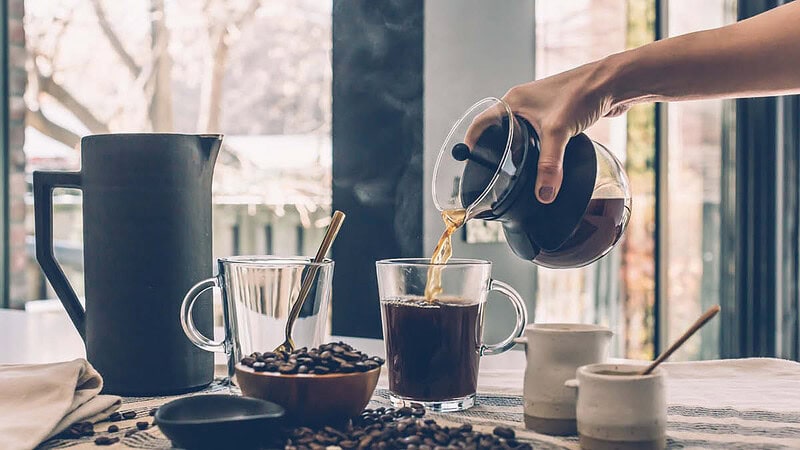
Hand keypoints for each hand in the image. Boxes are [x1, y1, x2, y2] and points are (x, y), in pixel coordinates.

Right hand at [467, 59, 623, 202]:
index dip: (472, 142)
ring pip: (522, 133)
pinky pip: (541, 134)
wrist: (613, 82)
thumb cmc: (581, 92)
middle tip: (494, 171)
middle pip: (500, 130)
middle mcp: (523, 103)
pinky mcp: (557, 115)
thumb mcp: (558, 132)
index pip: (482, 123)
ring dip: (519, 150)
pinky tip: (545, 161)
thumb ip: (549, 166)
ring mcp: (541, 109)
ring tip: (517, 170)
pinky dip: (539, 148)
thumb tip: (543, 195)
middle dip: (496, 150)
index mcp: (513, 102)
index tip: (468, 160)